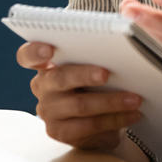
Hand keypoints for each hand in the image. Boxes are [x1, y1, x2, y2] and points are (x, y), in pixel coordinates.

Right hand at [16, 41, 142, 151]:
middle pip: (59, 78)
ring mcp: (48, 111)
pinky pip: (89, 126)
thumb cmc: (97, 82)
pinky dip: (114, 119)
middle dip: (85, 74)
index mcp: (46, 64)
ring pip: (79, 104)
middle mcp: (43, 87)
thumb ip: (99, 50)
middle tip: (107, 74)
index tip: (49, 49)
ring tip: (134, 98)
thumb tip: (125, 29)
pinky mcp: (60, 132)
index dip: (35, 51)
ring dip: (110, 101)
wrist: (100, 118)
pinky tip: (132, 114)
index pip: (28, 55)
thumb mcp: (95, 63)